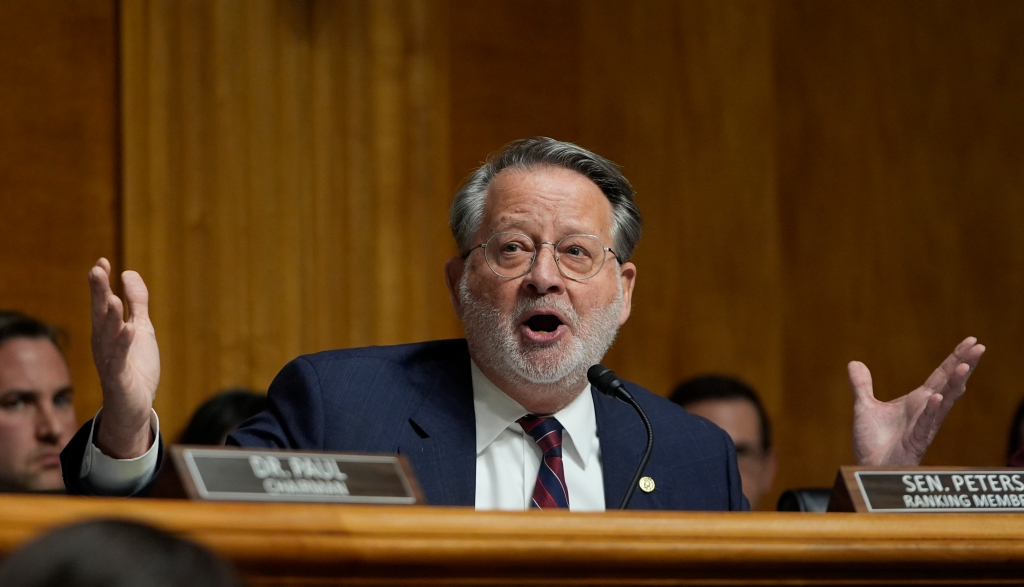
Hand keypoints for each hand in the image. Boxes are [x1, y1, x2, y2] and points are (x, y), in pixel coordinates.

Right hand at [89, 258, 159, 458]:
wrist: (135, 404)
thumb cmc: (135, 365)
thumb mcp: (140, 328)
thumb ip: (136, 302)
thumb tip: (128, 273)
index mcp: (108, 330)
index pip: (102, 302)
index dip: (101, 283)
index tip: (102, 261)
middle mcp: (104, 343)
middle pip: (100, 314)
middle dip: (98, 293)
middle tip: (96, 271)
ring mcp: (110, 360)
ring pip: (107, 336)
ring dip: (109, 318)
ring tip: (111, 298)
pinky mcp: (118, 378)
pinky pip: (119, 360)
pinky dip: (123, 345)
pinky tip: (128, 330)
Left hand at [850, 337, 984, 466]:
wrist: (868, 467)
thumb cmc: (873, 442)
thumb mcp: (864, 406)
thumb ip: (862, 385)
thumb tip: (854, 363)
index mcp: (917, 401)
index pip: (940, 375)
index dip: (955, 358)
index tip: (971, 340)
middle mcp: (926, 411)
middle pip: (949, 383)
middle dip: (964, 365)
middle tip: (979, 346)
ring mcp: (924, 426)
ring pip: (944, 401)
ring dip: (954, 384)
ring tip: (964, 366)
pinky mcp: (916, 441)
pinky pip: (926, 424)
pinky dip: (931, 411)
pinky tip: (937, 398)